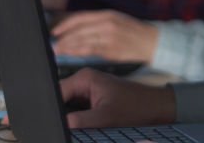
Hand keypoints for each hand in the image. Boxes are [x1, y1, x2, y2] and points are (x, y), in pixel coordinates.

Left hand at [52, 10, 158, 63]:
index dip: (65, 25)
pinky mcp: (112, 51)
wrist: (152, 41)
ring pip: (83, 42)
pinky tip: (71, 54)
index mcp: (108, 15)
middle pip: (79, 31)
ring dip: (68, 46)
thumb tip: (78, 29)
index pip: (80, 18)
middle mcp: (107, 25)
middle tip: (54, 44)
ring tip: (58, 50)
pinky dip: (78, 52)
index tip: (55, 31)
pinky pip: (91, 51)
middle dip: (64, 38)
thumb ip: (98, 23)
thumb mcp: (116, 19)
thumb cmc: (134, 31)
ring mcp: (109, 38)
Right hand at [60, 68, 174, 128]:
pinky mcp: (92, 98)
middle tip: (68, 123)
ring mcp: (87, 89)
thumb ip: (79, 121)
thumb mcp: (105, 117)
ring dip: (67, 116)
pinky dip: (75, 118)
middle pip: (58, 98)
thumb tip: (61, 124)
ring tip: (82, 121)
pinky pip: (75, 109)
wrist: (155, 108)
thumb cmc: (136, 107)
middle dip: (58, 113)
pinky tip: (82, 123)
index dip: (49, 109)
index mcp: (84, 78)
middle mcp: (84, 80)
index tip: (48, 122)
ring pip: (66, 105)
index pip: (54, 92)